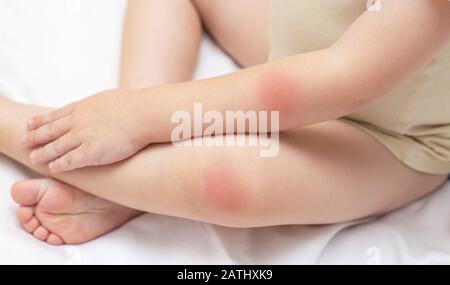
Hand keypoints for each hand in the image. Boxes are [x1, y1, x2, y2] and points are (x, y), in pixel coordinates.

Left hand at [22, 89, 149, 171]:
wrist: (142, 114)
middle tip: (24, 141)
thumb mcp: (108, 99)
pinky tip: (53, 168)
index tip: (29, 124)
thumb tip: (99, 107)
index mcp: (82, 107)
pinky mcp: (91, 153)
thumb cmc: (133, 106)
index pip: (55, 115)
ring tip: (34, 158)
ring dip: (43, 153)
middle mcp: (78, 121)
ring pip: (56, 146)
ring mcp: (82, 137)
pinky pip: (69, 161)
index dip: (40, 121)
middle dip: (35, 136)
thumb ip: (97, 106)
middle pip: (50, 130)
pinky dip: (59, 164)